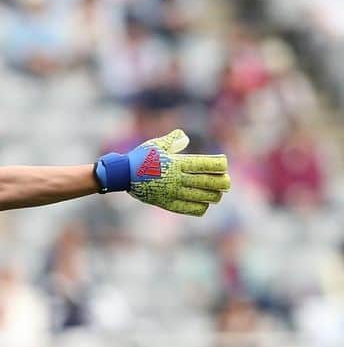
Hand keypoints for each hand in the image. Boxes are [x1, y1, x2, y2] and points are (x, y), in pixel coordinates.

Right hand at [96, 129, 229, 215]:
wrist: (122, 175)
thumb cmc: (139, 158)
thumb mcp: (156, 145)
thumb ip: (173, 140)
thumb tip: (185, 138)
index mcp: (177, 163)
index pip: (207, 165)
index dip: (220, 165)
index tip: (223, 165)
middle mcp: (177, 178)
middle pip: (209, 182)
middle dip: (222, 183)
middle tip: (226, 183)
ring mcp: (172, 192)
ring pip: (202, 197)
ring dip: (213, 196)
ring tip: (216, 194)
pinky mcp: (166, 203)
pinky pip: (189, 208)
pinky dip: (200, 207)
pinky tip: (203, 204)